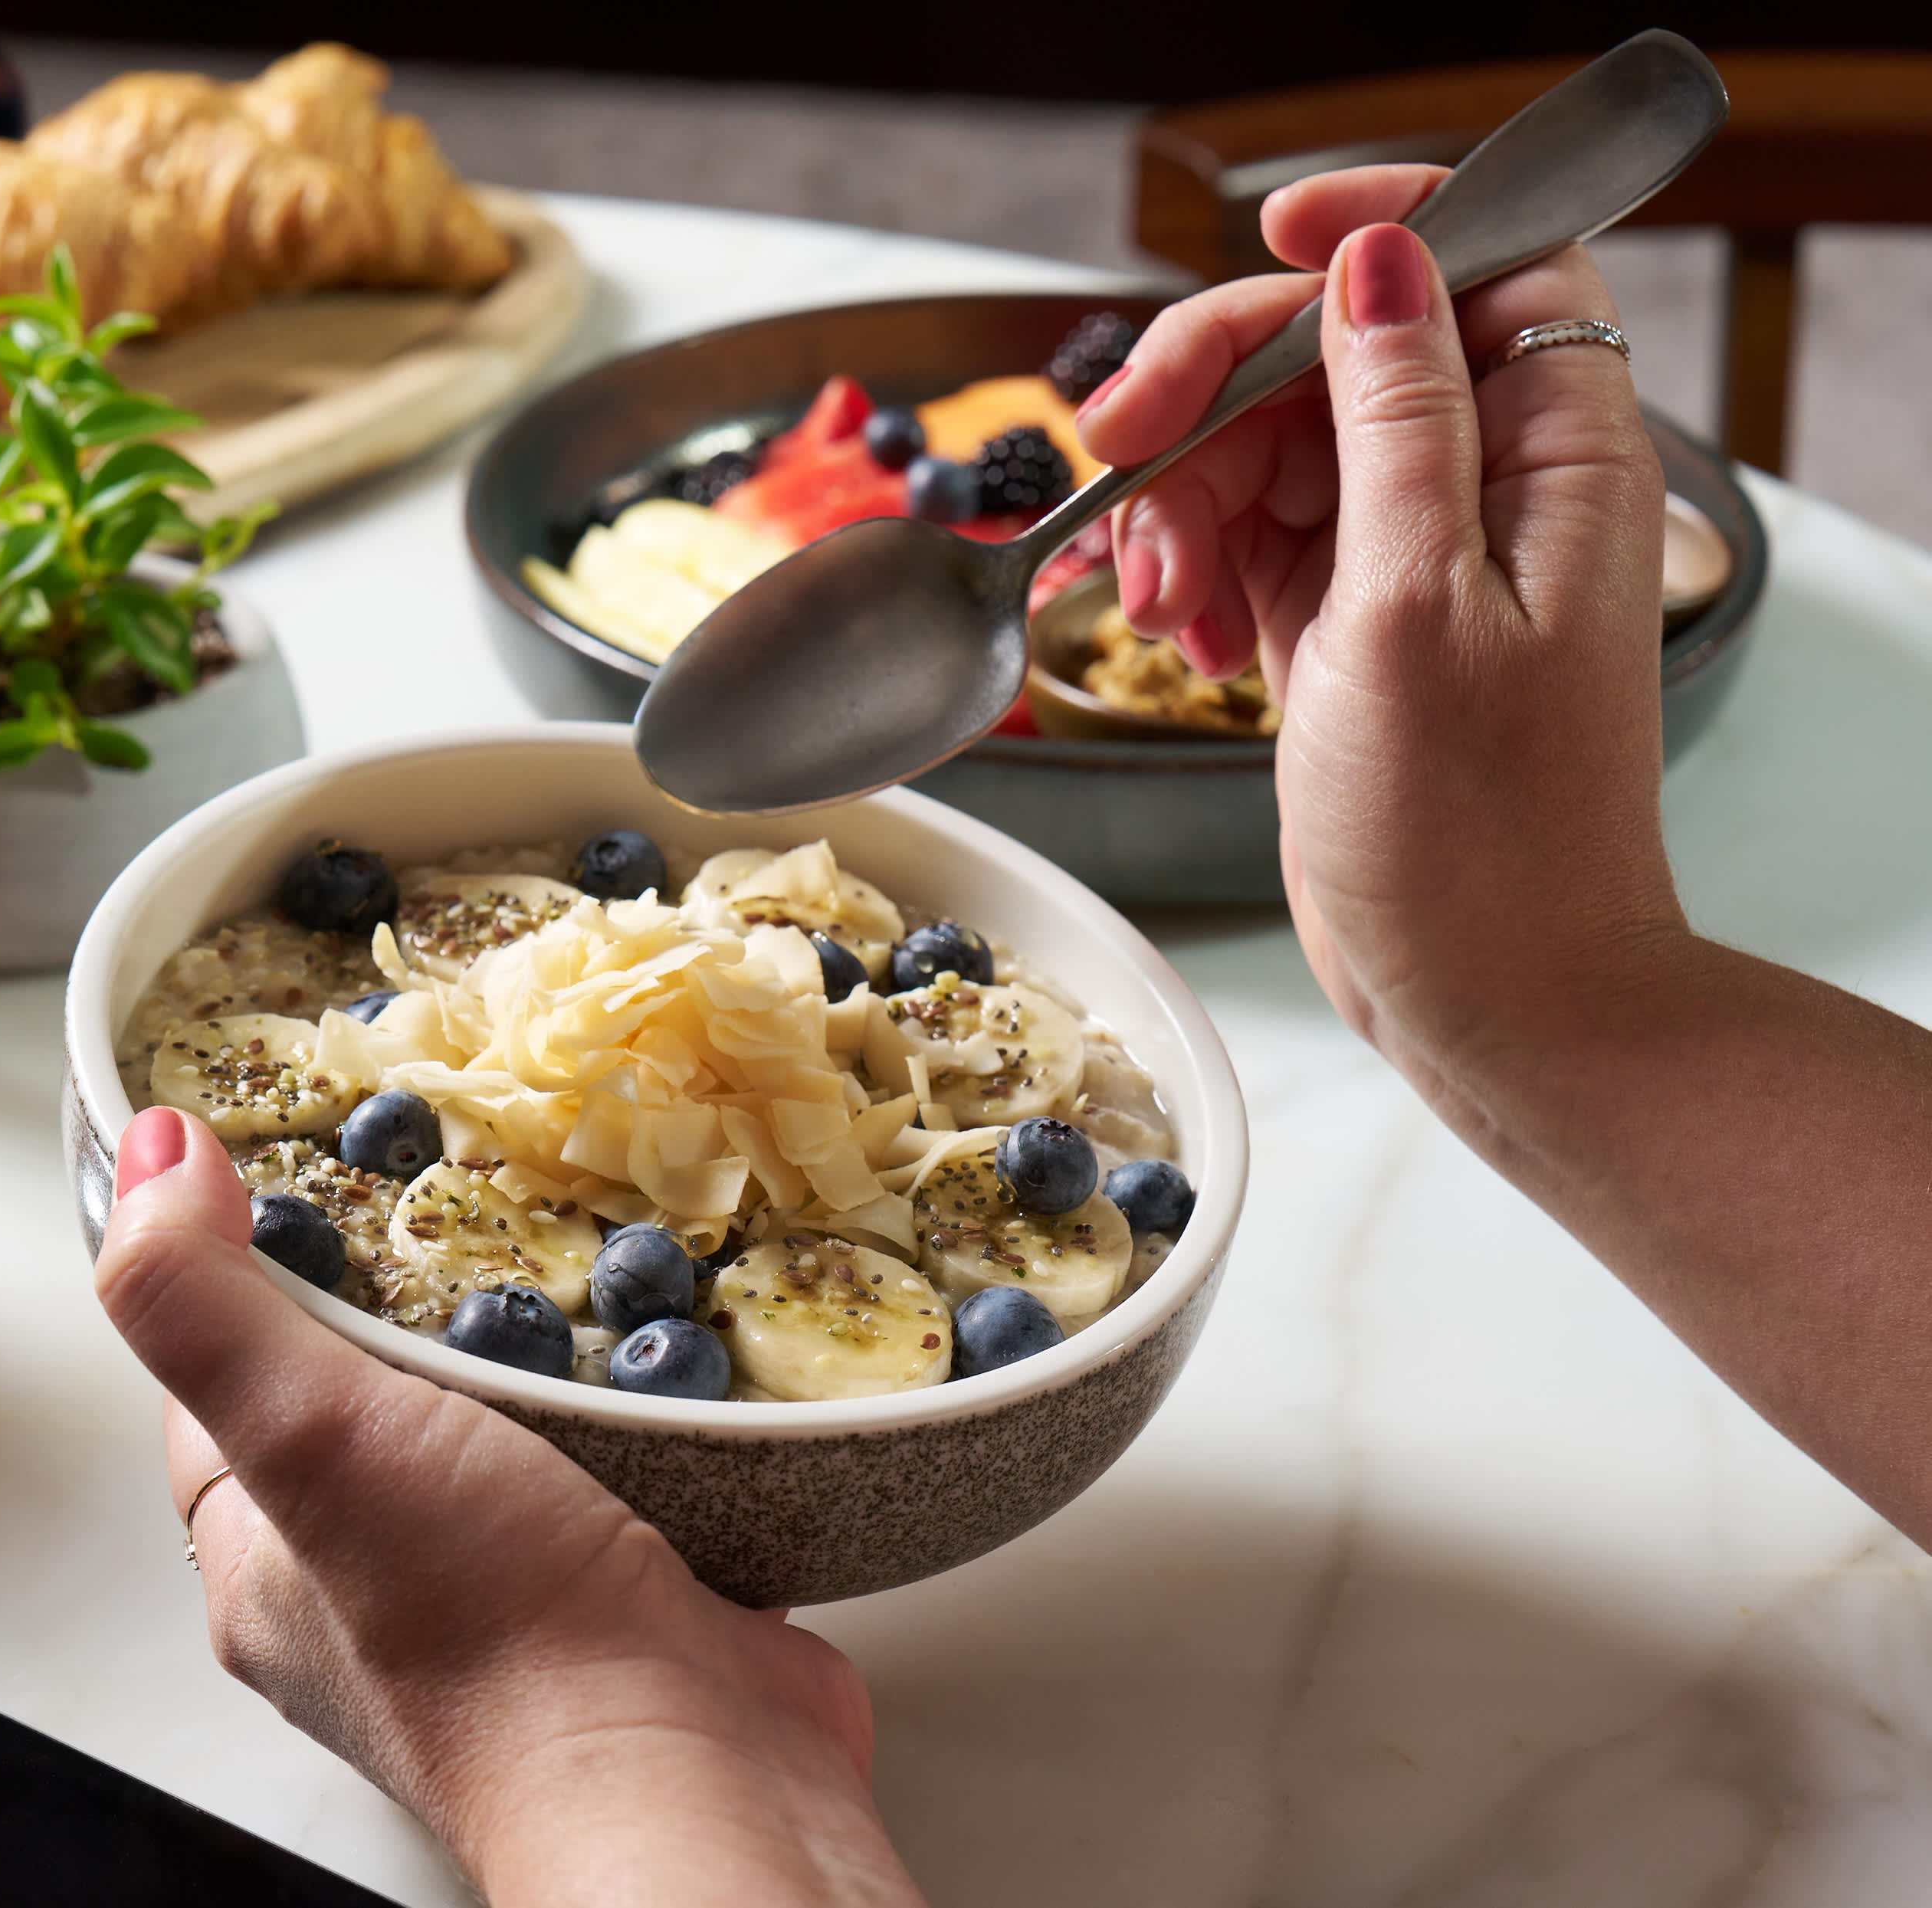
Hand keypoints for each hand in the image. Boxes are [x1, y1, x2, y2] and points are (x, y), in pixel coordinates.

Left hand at [95, 1106, 926, 1907]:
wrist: (693, 1782)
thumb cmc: (492, 1634)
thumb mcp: (308, 1433)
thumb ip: (205, 1301)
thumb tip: (143, 1156)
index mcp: (265, 1566)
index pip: (216, 1386)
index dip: (239, 1275)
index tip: (296, 1167)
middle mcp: (372, 1586)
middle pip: (361, 1396)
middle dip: (403, 1294)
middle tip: (454, 1187)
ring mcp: (506, 1591)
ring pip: (495, 1426)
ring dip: (532, 1346)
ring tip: (565, 1243)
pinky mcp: (629, 1588)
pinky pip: (618, 1464)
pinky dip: (639, 1402)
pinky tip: (666, 1351)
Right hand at [1074, 166, 1686, 1106]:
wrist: (1487, 993)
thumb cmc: (1476, 832)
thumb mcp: (1417, 601)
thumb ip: (1396, 418)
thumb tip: (1381, 263)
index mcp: (1552, 455)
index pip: (1488, 260)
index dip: (1384, 228)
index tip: (1268, 235)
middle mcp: (1488, 487)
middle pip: (1336, 349)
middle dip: (1214, 390)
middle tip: (1114, 453)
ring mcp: (1411, 556)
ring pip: (1270, 446)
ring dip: (1185, 501)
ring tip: (1156, 604)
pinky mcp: (1347, 622)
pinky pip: (1249, 538)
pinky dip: (1194, 569)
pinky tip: (1178, 632)